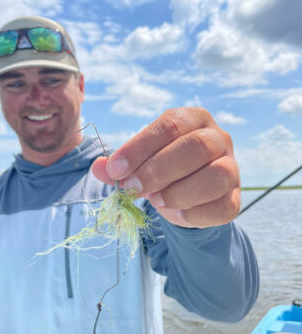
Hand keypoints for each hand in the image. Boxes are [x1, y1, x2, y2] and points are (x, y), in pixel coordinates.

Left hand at [91, 107, 239, 227]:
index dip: (139, 148)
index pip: (169, 126)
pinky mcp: (235, 198)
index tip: (115, 169)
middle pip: (195, 147)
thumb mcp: (137, 162)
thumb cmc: (160, 169)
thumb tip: (99, 167)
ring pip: (216, 176)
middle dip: (157, 171)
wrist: (186, 195)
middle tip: (131, 188)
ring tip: (155, 200)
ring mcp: (231, 168)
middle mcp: (217, 138)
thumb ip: (118, 165)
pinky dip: (195, 213)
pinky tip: (176, 213)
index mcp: (192, 119)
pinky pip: (223, 206)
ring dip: (178, 192)